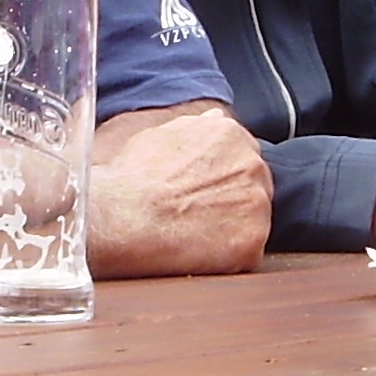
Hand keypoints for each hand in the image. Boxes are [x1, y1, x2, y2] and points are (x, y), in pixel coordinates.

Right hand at [90, 106, 271, 275]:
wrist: (119, 216)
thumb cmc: (132, 177)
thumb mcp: (162, 134)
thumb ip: (197, 127)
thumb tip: (216, 118)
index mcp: (231, 135)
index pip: (243, 157)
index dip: (220, 180)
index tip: (199, 193)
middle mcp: (252, 164)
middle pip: (253, 187)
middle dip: (230, 202)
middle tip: (194, 216)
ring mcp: (256, 204)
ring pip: (253, 220)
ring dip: (230, 229)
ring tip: (191, 234)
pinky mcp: (252, 241)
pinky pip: (247, 252)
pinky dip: (228, 257)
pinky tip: (197, 253)